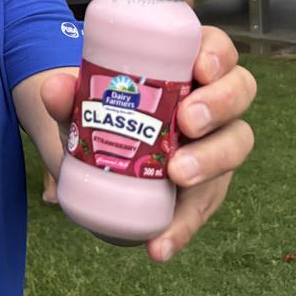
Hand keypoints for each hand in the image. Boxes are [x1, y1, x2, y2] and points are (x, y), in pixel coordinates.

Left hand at [41, 26, 255, 261]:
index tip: (198, 68)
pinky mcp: (206, 191)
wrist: (99, 166)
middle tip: (187, 121)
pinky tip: (159, 246)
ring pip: (236, 144)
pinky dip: (181, 228)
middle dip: (219, 104)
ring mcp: (215, 146)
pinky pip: (202, 209)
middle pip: (240, 91)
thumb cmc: (103, 116)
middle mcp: (213, 103)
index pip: (217, 49)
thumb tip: (55, 89)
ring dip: (212, 161)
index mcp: (188, 68)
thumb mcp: (81, 106)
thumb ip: (67, 98)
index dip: (217, 54)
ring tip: (178, 174)